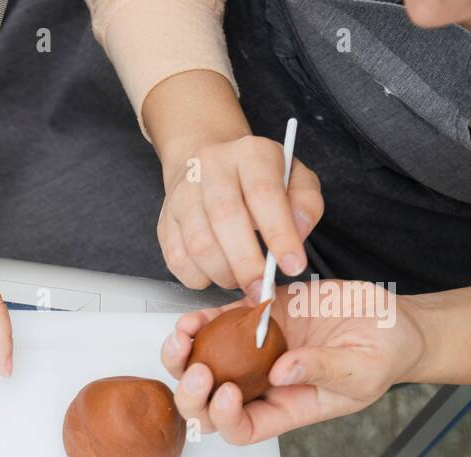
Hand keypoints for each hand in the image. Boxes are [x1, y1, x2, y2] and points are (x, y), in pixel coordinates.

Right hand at [158, 135, 323, 297]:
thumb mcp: (294, 178)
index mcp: (250, 153)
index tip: (293, 265)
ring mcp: (182, 194)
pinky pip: (177, 259)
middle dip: (246, 263)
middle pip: (224, 218)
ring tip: (240, 280)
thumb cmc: (257, 177)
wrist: (208, 164)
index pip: (264, 194)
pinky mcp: (165, 220)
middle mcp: (211, 167)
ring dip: (223, 273)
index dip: (279, 234)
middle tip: (261, 288)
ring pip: (198, 243)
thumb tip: (297, 234)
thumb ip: (305, 203)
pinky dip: (199, 277)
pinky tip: (215, 274)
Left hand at [161, 281, 426, 443]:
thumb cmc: (383, 355)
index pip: (242, 429)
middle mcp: (261, 385)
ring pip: (200, 366)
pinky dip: (198, 322)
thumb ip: (323, 370)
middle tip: (199, 371)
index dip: (225, 419)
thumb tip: (281, 372)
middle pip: (207, 406)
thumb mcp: (363, 369)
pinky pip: (213, 326)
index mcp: (285, 408)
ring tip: (183, 338)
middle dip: (192, 394)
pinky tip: (194, 317)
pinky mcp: (253, 319)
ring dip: (181, 357)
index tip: (229, 393)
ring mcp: (252, 354)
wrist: (389, 319)